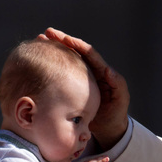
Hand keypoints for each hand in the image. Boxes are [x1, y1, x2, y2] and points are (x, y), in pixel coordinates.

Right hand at [44, 27, 130, 149]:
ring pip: (67, 59)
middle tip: (47, 33)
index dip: (77, 45)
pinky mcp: (73, 87)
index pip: (89, 54)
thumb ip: (117, 84)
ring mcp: (81, 78)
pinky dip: (52, 65)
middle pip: (75, 52)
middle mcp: (91, 71)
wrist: (108, 128)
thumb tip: (108, 70)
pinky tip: (40, 60)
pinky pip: (62, 72)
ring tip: (40, 40)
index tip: (65, 38)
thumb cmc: (117, 113)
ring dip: (55, 49)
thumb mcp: (121, 98)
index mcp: (102, 71)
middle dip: (62, 41)